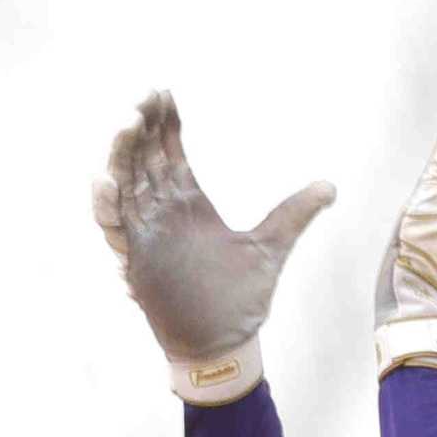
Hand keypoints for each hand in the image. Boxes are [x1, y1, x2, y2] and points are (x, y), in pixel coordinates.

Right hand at [93, 90, 334, 404]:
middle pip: (143, 159)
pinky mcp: (136, 260)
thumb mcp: (271, 248)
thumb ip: (295, 214)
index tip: (164, 92)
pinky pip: (114, 228)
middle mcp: (162, 212)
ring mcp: (146, 235)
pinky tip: (105, 179)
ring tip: (127, 125)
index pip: (169, 152)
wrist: (226, 345)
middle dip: (141, 128)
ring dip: (121, 155)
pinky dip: (107, 205)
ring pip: (124, 185)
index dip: (164, 123)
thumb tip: (330, 186)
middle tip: (145, 100)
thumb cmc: (241, 301)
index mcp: (189, 203)